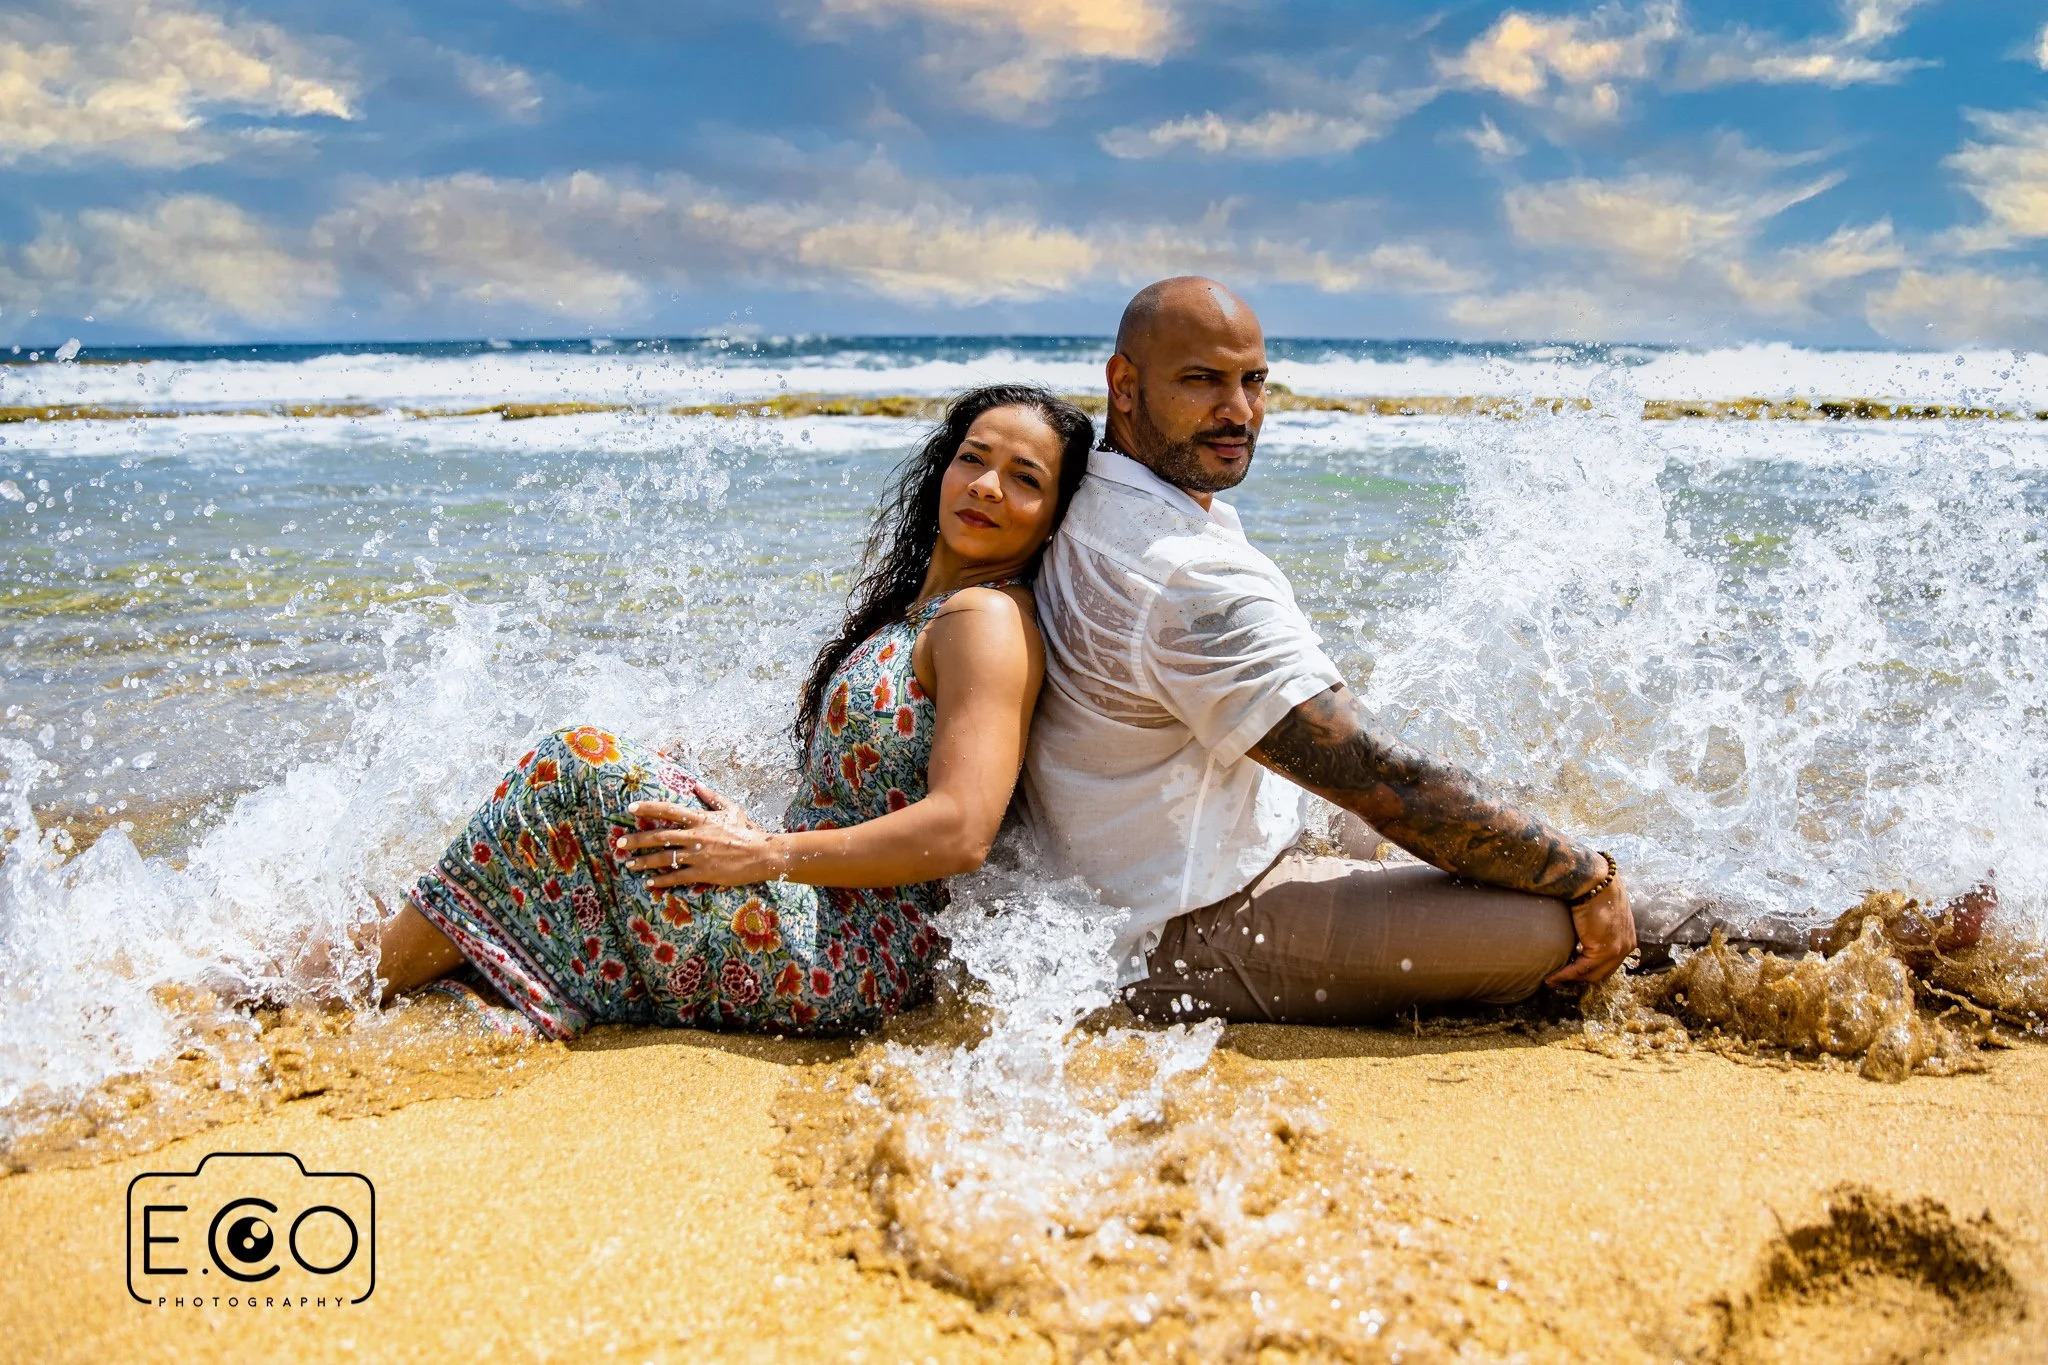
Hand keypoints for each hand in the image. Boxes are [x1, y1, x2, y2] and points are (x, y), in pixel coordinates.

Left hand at [615, 782, 784, 888]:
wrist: (762, 855)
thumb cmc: (747, 831)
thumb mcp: (731, 809)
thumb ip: (711, 797)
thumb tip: (696, 785)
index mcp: (701, 819)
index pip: (669, 811)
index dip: (648, 808)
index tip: (631, 809)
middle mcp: (695, 837)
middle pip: (659, 837)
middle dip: (636, 840)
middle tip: (619, 843)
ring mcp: (697, 856)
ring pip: (663, 859)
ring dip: (643, 862)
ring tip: (629, 864)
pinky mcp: (702, 873)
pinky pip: (676, 877)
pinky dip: (661, 880)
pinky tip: (650, 883)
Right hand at [1544, 861, 1636, 988]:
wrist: (1595, 880)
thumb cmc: (1594, 889)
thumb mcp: (1600, 911)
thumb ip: (1595, 926)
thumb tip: (1580, 932)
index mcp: (1627, 937)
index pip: (1608, 963)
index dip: (1589, 969)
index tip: (1570, 970)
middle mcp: (1626, 946)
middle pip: (1601, 972)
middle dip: (1580, 977)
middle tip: (1560, 978)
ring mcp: (1617, 950)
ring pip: (1591, 974)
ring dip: (1571, 978)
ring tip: (1552, 980)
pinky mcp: (1603, 950)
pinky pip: (1581, 969)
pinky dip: (1564, 974)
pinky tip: (1551, 977)